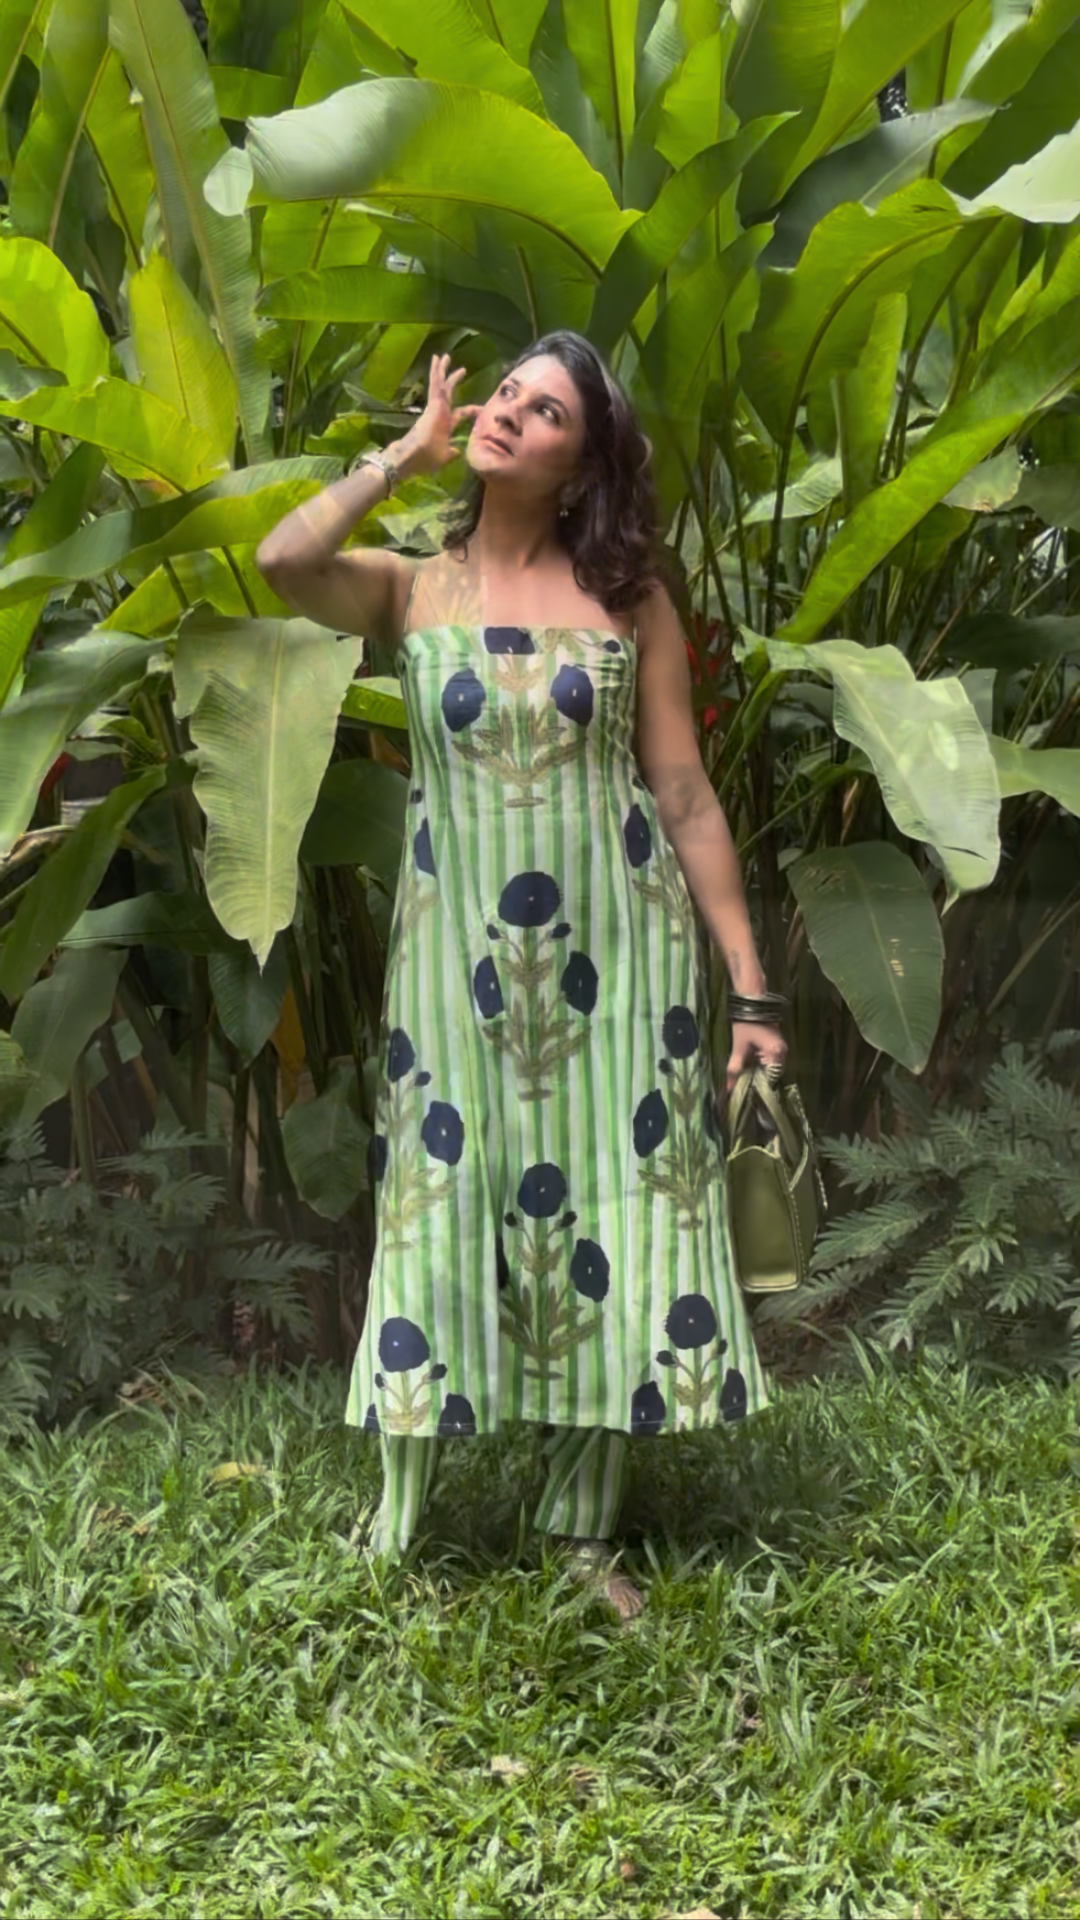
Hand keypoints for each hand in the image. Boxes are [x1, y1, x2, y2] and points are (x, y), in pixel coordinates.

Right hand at [400, 353, 480, 473]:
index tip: (481, 408)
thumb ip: (452, 452)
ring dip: (442, 371)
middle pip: (448, 393)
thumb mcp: (444, 457)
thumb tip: (459, 451)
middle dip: (453, 381)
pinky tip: (436, 360)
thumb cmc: (425, 459)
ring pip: (439, 385)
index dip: (470, 411)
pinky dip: (435, 373)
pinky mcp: (431, 404)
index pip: (460, 414)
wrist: (410, 457)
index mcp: (445, 426)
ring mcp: (435, 408)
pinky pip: (434, 384)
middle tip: (462, 369)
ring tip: (444, 356)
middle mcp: (439, 414)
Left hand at [724, 1021, 786, 1094]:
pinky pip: (771, 1061)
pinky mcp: (777, 1045)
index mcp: (776, 1055)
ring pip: (771, 1069)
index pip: (770, 1080)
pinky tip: (752, 1068)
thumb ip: (734, 1069)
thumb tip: (728, 1088)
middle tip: (743, 1086)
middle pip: (771, 1075)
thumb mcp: (738, 1047)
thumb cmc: (745, 1025)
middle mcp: (783, 1054)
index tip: (745, 1092)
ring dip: (759, 1073)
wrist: (752, 1002)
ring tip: (746, 1078)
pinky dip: (762, 1066)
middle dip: (757, 1081)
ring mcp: (781, 1049)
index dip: (756, 1086)